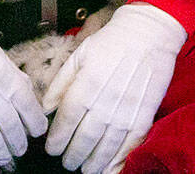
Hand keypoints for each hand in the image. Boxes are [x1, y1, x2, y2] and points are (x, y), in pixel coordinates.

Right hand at [0, 18, 47, 168]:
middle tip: (18, 148)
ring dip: (2, 154)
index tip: (35, 130)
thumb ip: (12, 73)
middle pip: (14, 130)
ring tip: (4, 159)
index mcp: (7, 78)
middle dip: (18, 143)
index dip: (36, 125)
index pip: (31, 111)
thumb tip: (25, 90)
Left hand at [43, 4, 186, 173]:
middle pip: (85, 138)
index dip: (57, 139)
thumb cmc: (111, 42)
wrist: (148, 35)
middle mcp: (105, 101)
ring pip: (106, 146)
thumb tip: (46, 108)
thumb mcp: (79, 55)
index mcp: (86, 84)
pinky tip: (110, 168)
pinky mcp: (144, 115)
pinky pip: (130, 145)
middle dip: (73, 155)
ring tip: (85, 170)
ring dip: (94, 163)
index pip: (66, 120)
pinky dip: (119, 160)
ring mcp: (127, 111)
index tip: (51, 149)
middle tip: (66, 163)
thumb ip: (60, 83)